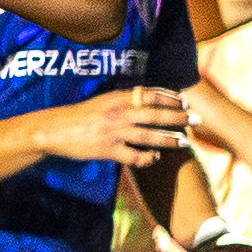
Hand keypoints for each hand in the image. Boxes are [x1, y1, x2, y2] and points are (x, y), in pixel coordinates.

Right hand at [42, 86, 191, 168]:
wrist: (53, 129)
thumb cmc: (78, 116)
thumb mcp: (101, 101)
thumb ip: (122, 100)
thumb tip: (144, 98)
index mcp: (117, 97)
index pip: (150, 94)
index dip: (170, 97)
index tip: (184, 101)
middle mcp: (118, 112)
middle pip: (156, 113)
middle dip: (179, 117)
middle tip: (198, 119)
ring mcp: (114, 132)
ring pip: (150, 135)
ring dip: (171, 139)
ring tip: (185, 142)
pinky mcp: (108, 150)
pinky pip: (134, 156)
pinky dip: (147, 158)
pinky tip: (155, 157)